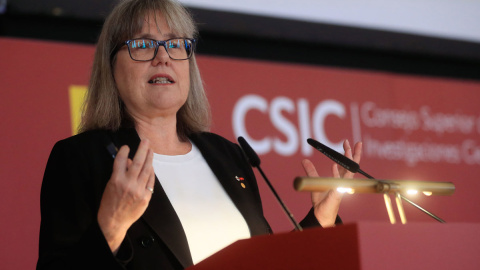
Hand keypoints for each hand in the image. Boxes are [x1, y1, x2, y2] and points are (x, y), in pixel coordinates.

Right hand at [97, 139, 154, 253]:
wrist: (114, 221)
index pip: (120, 160)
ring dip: (149, 159)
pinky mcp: (146, 197)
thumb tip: (128, 161)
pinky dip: (151, 173)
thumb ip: (120, 173)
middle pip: (137, 162)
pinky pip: (150, 182)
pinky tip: (151, 167)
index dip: (123, 151)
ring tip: (151, 151)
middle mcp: (128, 184)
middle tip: (146, 141)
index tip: (126, 146)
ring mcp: (138, 191)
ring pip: (146, 170)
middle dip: (142, 150)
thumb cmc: (109, 202)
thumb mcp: (110, 186)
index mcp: (116, 180)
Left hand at [302, 140, 361, 226]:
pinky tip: (334, 165)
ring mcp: (342, 187)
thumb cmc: (321, 200)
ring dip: (350, 160)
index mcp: (339, 178)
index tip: (346, 143)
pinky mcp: (337, 193)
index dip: (347, 153)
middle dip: (354, 153)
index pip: (346, 163)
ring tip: (349, 149)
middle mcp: (343, 182)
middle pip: (351, 165)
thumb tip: (304, 160)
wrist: (321, 213)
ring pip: (349, 171)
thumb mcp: (315, 181)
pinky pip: (339, 182)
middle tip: (355, 142)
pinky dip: (337, 173)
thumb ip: (311, 170)